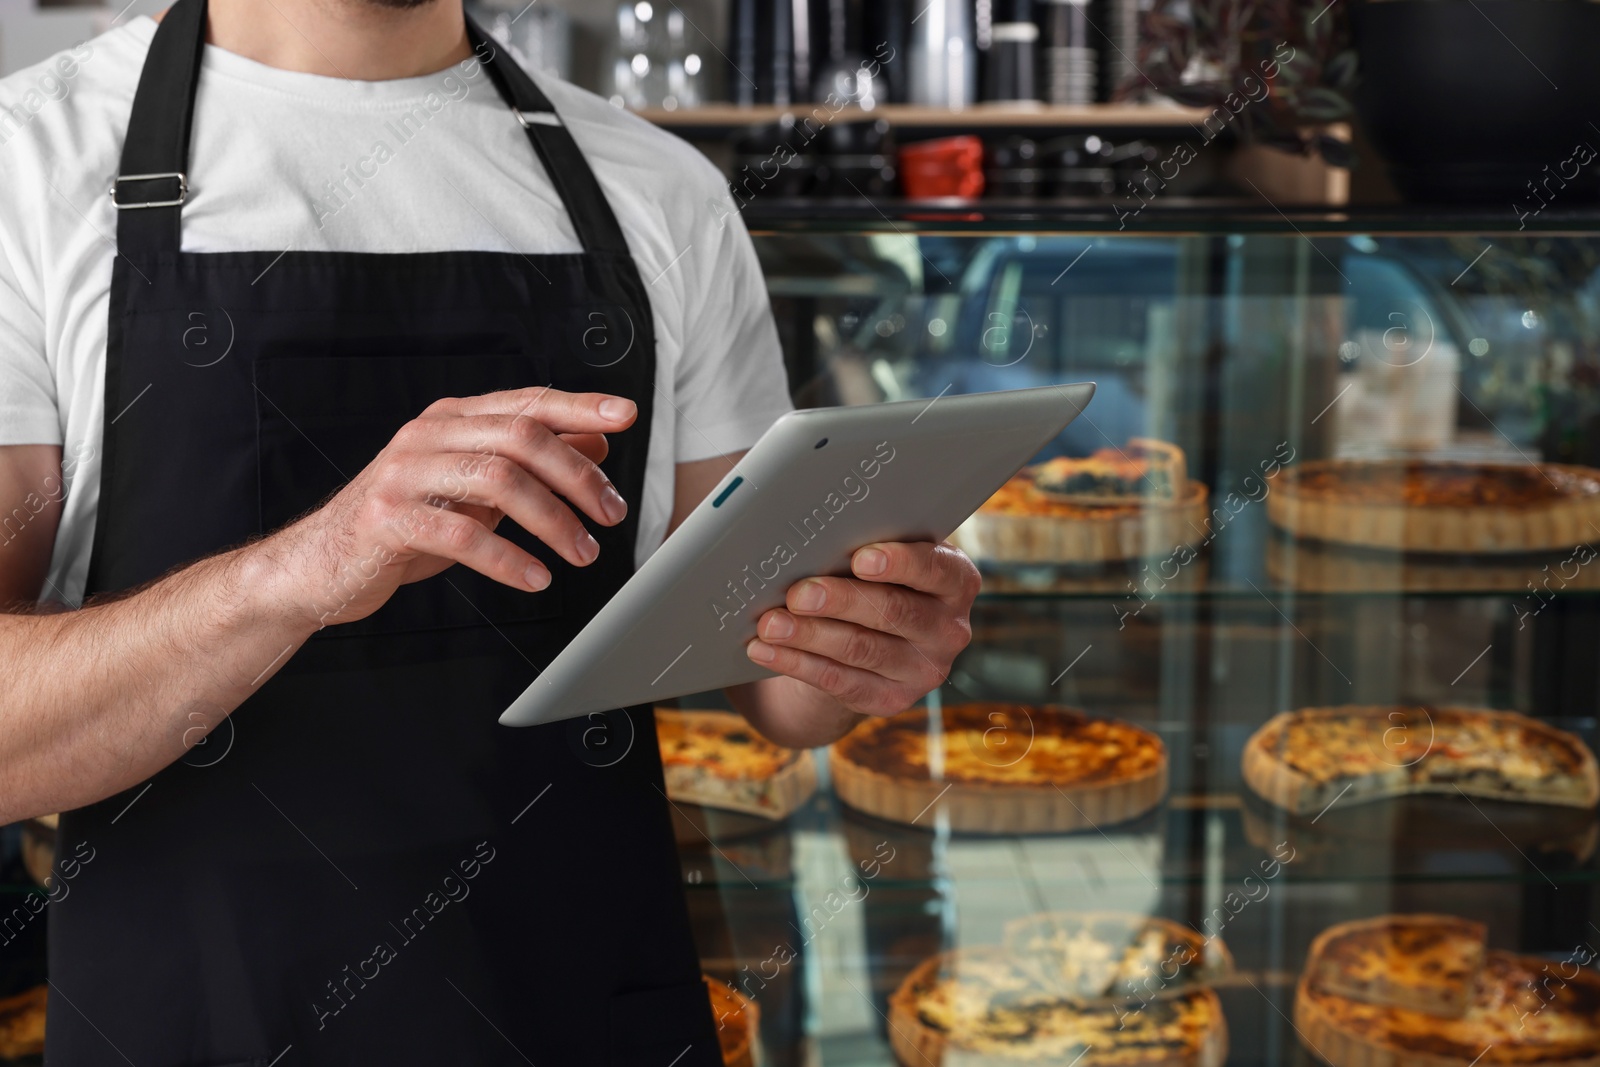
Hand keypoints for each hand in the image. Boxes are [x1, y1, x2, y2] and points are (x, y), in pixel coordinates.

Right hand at [252, 386, 634, 628]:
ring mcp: (404, 473)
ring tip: (583, 553)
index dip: (579, 406)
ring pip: (497, 480)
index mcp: (452, 420)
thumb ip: (528, 465)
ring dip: (552, 520)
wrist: (318, 566)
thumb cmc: (405, 526)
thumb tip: (595, 444)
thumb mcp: (475, 491)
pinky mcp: (386, 518)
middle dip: (576, 477)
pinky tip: (535, 577)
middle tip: (610, 514)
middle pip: (521, 438)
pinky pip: (460, 533)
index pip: (527, 401)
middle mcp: (428, 435)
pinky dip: (507, 558)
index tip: (625, 416)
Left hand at [745, 542, 979, 716]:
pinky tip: (766, 651)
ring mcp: (924, 670)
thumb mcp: (885, 558)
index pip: (935, 570)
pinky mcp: (891, 700)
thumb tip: (814, 536)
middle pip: (893, 611)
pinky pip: (840, 682)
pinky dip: (797, 663)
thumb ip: (867, 545)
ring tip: (771, 624)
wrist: (873, 642)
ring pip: (861, 649)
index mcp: (956, 582)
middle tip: (798, 594)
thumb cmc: (874, 581)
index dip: (900, 564)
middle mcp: (949, 629)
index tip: (859, 558)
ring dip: (810, 635)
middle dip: (840, 601)